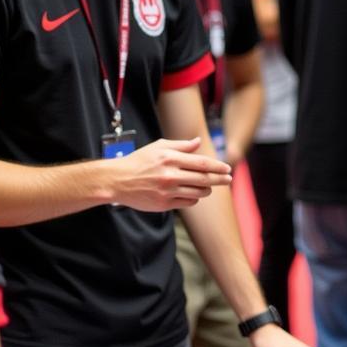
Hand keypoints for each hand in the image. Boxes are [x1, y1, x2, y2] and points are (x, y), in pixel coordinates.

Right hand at [101, 137, 230, 210]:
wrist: (117, 180)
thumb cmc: (139, 161)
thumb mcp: (158, 147)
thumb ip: (180, 146)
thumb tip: (198, 142)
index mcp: (170, 158)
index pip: (201, 163)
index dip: (217, 167)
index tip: (228, 169)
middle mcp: (170, 175)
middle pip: (203, 179)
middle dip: (219, 179)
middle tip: (229, 180)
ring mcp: (167, 191)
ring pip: (197, 192)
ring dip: (207, 189)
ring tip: (209, 186)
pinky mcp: (163, 204)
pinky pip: (187, 202)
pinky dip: (194, 198)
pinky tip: (194, 194)